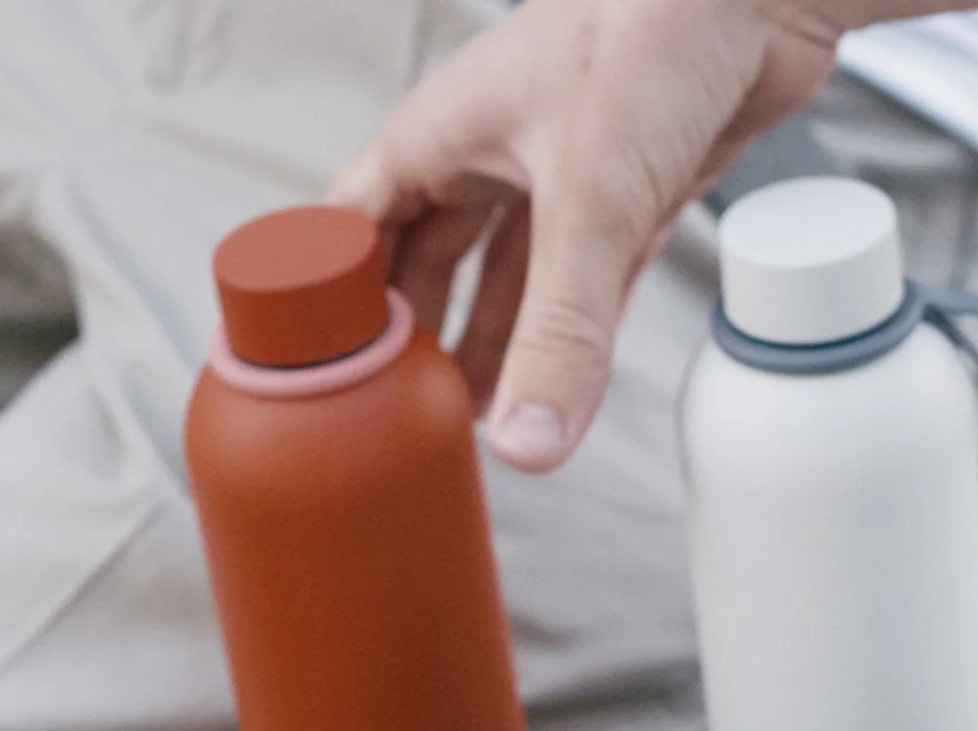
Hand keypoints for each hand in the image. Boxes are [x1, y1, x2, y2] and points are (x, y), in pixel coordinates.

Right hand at [331, 0, 858, 469]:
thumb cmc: (653, 32)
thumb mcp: (591, 203)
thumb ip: (559, 332)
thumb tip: (527, 444)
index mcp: (444, 133)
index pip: (353, 225)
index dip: (330, 297)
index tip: (324, 375)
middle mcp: (493, 151)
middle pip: (428, 260)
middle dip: (417, 339)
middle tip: (404, 415)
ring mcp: (563, 171)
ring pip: (509, 279)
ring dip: (494, 346)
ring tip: (472, 421)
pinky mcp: (631, 194)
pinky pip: (582, 282)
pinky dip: (566, 335)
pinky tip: (554, 387)